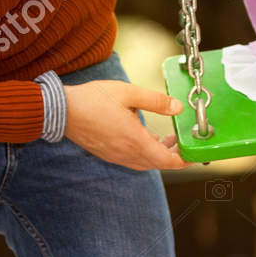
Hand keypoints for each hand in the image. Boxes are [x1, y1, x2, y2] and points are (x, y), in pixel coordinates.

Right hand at [63, 80, 190, 170]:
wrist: (61, 110)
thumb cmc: (93, 99)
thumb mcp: (128, 93)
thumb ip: (156, 101)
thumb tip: (178, 108)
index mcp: (134, 140)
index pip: (165, 160)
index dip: (183, 161)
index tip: (194, 155)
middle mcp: (125, 153)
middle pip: (156, 163)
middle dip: (173, 155)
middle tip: (183, 142)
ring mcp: (115, 155)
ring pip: (144, 163)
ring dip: (158, 154)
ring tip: (167, 138)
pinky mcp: (107, 153)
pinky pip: (132, 159)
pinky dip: (144, 153)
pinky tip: (145, 138)